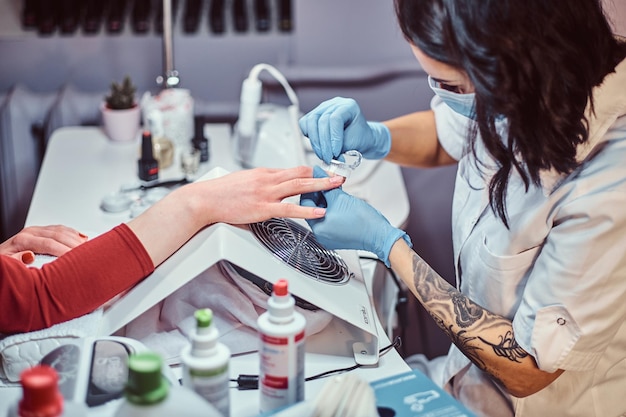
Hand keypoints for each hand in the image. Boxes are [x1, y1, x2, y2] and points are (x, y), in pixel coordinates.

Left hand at [0, 225, 87, 263]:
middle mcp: (30, 232)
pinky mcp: (41, 231)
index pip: (49, 243)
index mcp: (22, 240)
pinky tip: (82, 238)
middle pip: (58, 235)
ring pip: (61, 230)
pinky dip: (73, 233)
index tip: (75, 259)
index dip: (64, 250)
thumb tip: (29, 256)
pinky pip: (60, 228)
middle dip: (74, 244)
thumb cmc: (5, 263)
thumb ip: (15, 261)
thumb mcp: (5, 264)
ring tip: (88, 248)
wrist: (1, 258)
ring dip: (76, 238)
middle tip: (87, 254)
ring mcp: (37, 230)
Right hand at [127, 165, 344, 266]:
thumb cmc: (221, 193)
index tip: (325, 173)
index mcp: (264, 173)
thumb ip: (262, 183)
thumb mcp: (244, 181)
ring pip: (299, 186)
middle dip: (323, 174)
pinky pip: (290, 208)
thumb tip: (275, 186)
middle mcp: (267, 179)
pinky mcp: (262, 208)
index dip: (312, 171)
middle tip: (339, 175)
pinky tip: (319, 211)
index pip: (294, 168)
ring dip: (321, 186)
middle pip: (301, 173)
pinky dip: (307, 209)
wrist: (204, 199)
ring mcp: (266, 193)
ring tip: (337, 186)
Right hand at [299, 97, 391, 163]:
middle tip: (327, 158)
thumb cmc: (358, 138)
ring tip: (322, 155)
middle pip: (322, 120)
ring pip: (311, 121)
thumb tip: (328, 156)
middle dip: (323, 144)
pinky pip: (305, 123)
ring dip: (315, 142)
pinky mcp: (315, 115)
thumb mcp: (354, 143)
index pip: (335, 119)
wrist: (359, 136)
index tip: (335, 153)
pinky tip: (317, 145)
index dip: (333, 138)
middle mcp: (335, 104)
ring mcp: (323, 108)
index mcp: (349, 106)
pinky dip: (309, 135)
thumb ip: (340, 147)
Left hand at [300, 167, 409, 266]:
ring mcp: (329, 237)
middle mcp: (321, 235)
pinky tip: (341, 203)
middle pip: (314, 209)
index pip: (305, 203)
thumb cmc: (363, 221)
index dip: (311, 189)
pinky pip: (331, 221)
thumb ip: (326, 184)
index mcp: (318, 227)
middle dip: (321, 195)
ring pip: (323, 214)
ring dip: (328, 202)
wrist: (379, 235)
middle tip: (328, 184)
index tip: (318, 180)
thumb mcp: (341, 198)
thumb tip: (318, 174)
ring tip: (337, 193)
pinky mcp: (338, 237)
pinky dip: (334, 210)